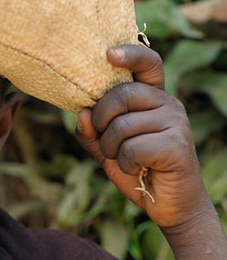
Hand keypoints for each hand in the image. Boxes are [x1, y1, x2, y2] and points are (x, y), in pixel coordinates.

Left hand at [76, 45, 210, 228]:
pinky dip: (125, 164)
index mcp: (151, 98)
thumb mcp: (106, 149)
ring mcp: (175, 123)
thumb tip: (81, 112)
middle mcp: (167, 104)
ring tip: (125, 160)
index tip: (108, 54)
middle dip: (101, 120)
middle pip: (121, 94)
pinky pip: (133, 148)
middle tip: (105, 141)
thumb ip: (91, 131)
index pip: (147, 64)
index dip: (130, 55)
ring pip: (122, 126)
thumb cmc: (136, 169)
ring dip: (111, 149)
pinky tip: (139, 169)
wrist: (167, 205)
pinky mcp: (178, 146)